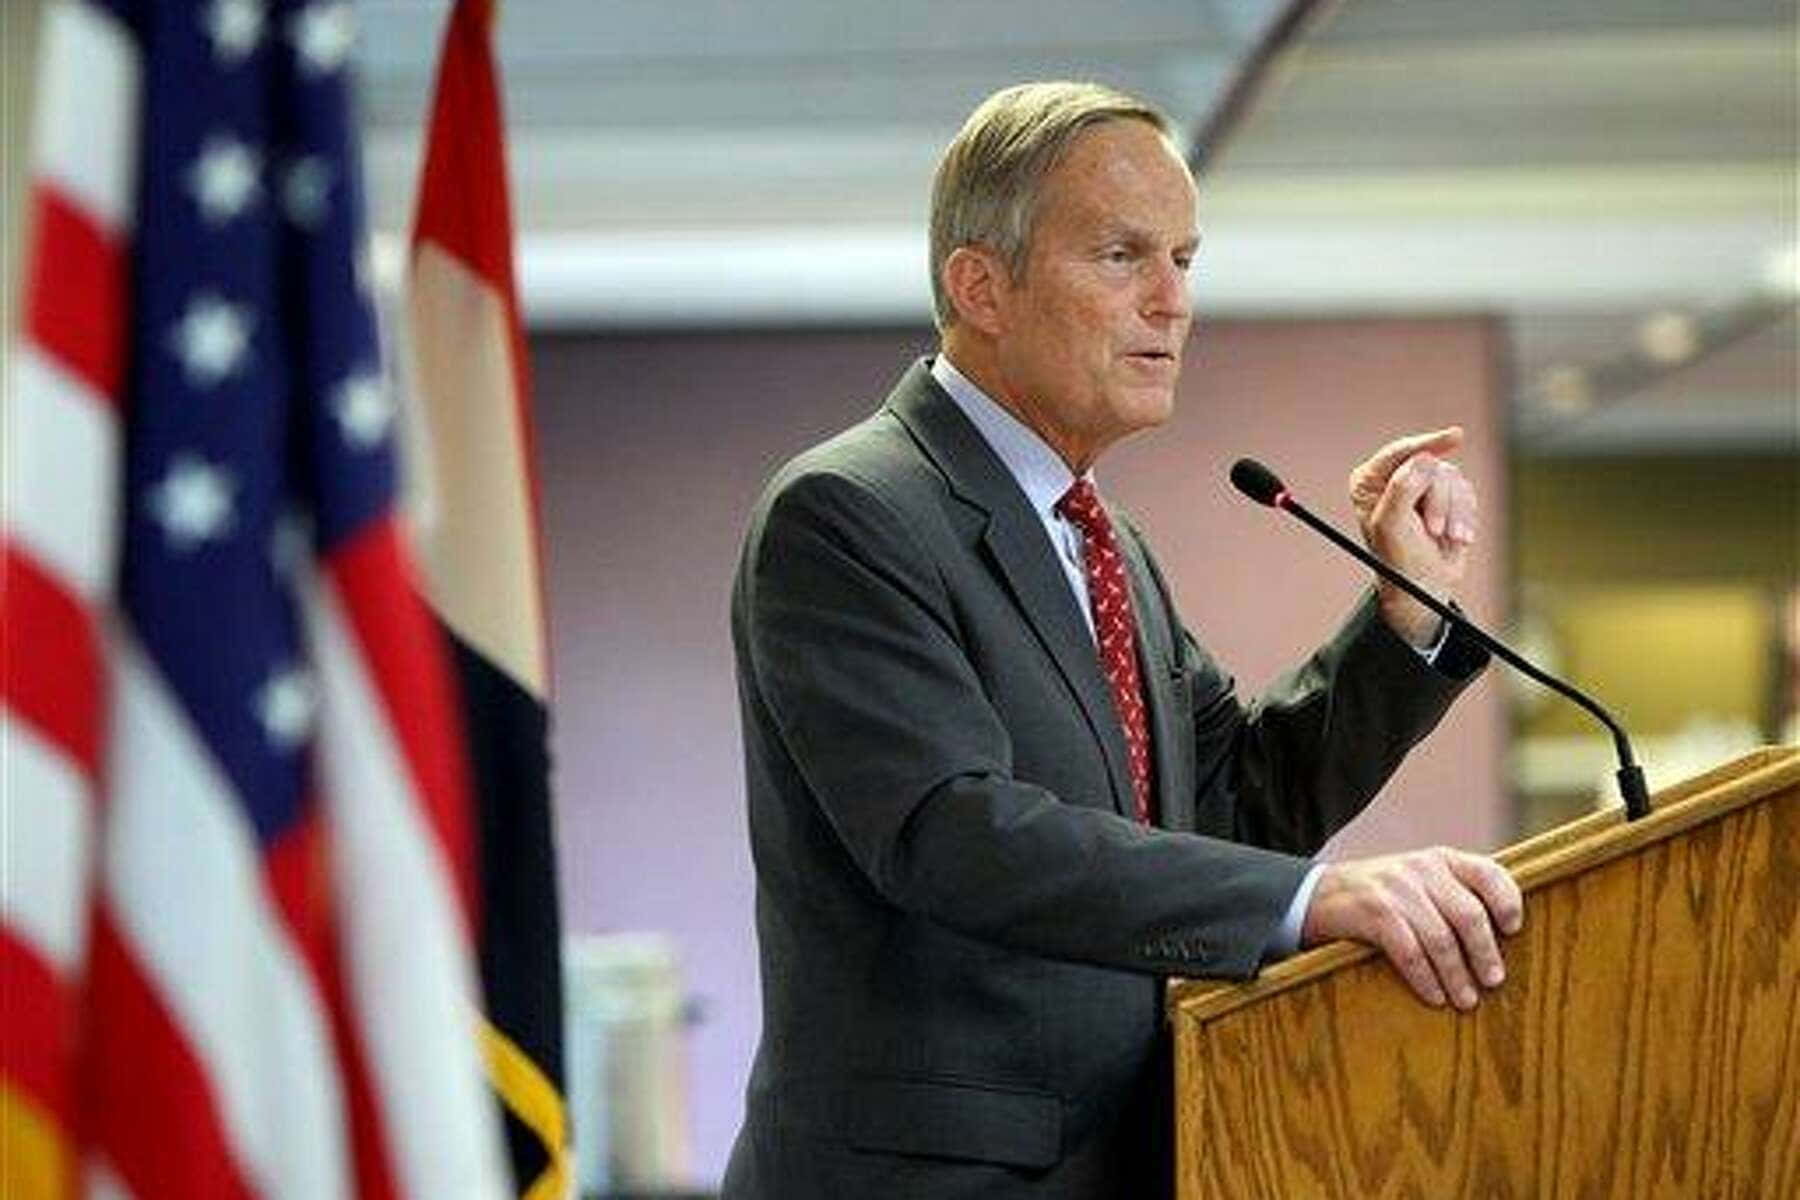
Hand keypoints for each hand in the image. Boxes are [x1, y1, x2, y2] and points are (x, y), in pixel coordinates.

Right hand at [1301, 847, 1522, 1010]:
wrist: (1318, 894)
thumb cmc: (1382, 897)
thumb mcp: (1418, 882)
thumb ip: (1454, 896)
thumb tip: (1504, 939)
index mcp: (1440, 860)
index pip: (1488, 873)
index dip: (1508, 901)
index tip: (1514, 931)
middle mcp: (1421, 868)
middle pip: (1469, 914)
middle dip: (1484, 953)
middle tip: (1493, 982)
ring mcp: (1395, 888)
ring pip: (1440, 938)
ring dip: (1457, 975)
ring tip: (1466, 1000)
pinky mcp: (1373, 912)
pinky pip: (1409, 952)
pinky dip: (1425, 979)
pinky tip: (1434, 997)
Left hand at [1348, 428, 1478, 646]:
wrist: (1423, 586)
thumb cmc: (1398, 559)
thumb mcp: (1393, 525)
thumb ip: (1403, 488)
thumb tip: (1424, 458)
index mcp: (1370, 481)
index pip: (1401, 452)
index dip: (1429, 442)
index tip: (1457, 437)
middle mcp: (1395, 478)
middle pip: (1432, 467)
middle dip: (1440, 501)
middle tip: (1433, 530)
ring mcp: (1422, 486)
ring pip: (1453, 478)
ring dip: (1454, 512)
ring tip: (1445, 537)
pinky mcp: (1447, 496)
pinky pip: (1467, 491)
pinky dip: (1466, 515)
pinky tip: (1457, 537)